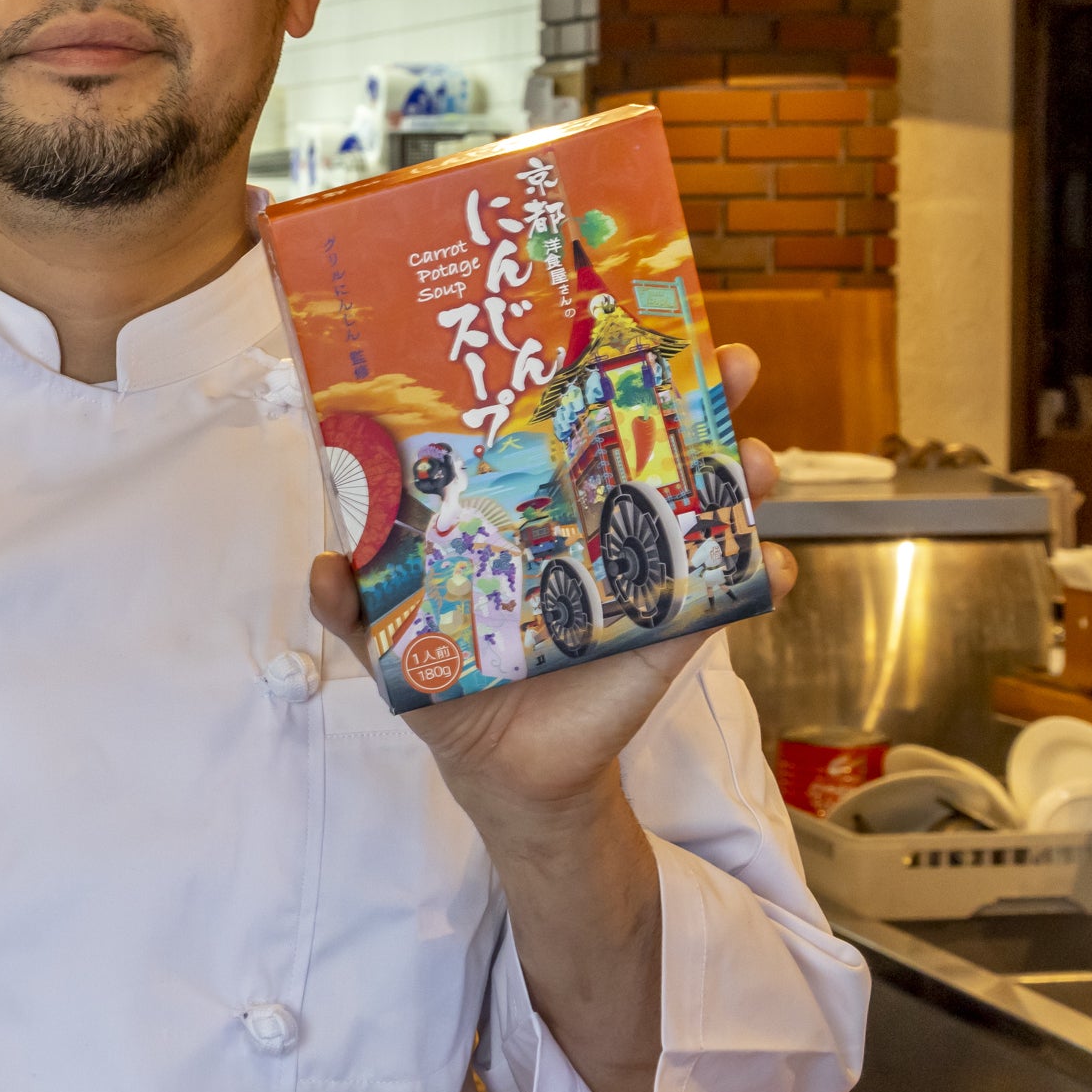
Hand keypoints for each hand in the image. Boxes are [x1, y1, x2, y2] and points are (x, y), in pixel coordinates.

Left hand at [307, 342, 798, 839]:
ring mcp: (643, 573)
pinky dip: (760, 579)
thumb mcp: (389, 639)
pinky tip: (768, 567)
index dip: (606, 374)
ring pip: (708, 505)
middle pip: (659, 444)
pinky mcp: (673, 632)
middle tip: (728, 366)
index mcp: (536, 506)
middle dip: (705, 397)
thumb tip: (323, 567)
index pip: (575, 424)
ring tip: (758, 460)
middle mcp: (598, 524)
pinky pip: (732, 597)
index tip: (630, 327)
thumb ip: (352, 604)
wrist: (498, 763)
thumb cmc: (449, 677)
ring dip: (745, 476)